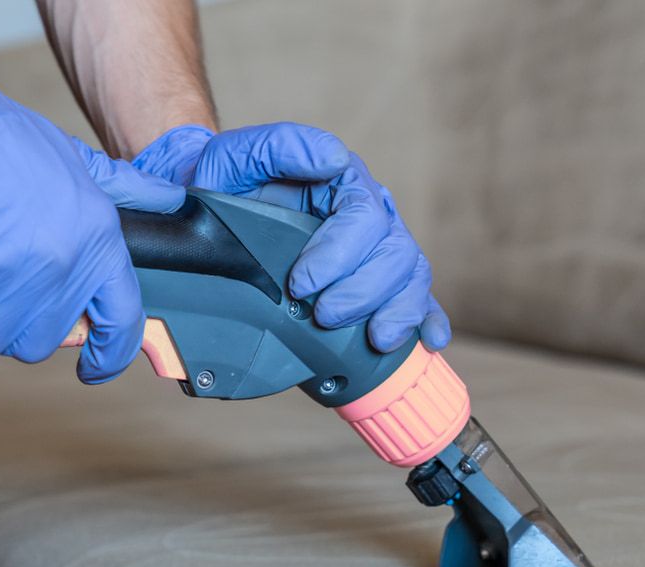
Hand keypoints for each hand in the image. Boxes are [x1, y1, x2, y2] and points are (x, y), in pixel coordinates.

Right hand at [0, 0, 186, 382]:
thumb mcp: (77, 160)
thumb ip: (127, 189)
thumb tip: (172, 199)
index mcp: (97, 242)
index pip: (122, 320)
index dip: (112, 355)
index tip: (96, 366)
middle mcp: (60, 268)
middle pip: (46, 341)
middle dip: (24, 326)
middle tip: (3, 294)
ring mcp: (8, 282)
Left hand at [133, 123, 450, 352]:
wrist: (214, 222)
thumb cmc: (225, 189)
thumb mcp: (235, 158)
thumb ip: (278, 147)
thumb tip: (332, 157)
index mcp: (341, 181)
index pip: (364, 215)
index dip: (340, 253)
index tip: (300, 284)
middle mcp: (370, 214)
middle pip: (394, 252)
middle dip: (362, 291)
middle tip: (322, 316)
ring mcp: (378, 249)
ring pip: (411, 276)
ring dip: (398, 311)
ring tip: (373, 339)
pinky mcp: (381, 282)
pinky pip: (419, 297)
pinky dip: (428, 320)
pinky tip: (430, 340)